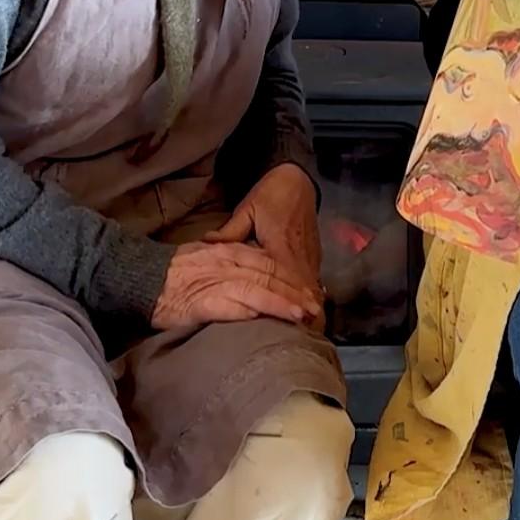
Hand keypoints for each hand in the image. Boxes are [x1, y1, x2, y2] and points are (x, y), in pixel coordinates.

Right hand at [152, 238, 322, 331]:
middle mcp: (228, 262)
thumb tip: (258, 280)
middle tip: (316, 307)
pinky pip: (234, 305)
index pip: (270, 262)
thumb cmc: (175, 273)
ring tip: (301, 315)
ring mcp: (216, 281)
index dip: (292, 278)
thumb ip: (233, 265)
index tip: (310, 291)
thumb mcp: (208, 257)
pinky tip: (270, 318)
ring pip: (258, 289)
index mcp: (230, 251)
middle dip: (295, 292)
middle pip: (270, 276)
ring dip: (282, 303)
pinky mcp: (204, 301)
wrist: (142, 277)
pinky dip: (254, 311)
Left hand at [207, 163, 324, 325]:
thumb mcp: (247, 210)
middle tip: (301, 340)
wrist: (297, 180)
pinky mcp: (314, 255)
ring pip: (312, 290)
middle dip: (304, 316)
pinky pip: (313, 281)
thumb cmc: (270, 195)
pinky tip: (310, 314)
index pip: (286, 283)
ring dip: (309, 310)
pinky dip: (311, 297)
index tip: (288, 326)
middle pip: (304, 293)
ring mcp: (309, 256)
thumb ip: (229, 233)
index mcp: (280, 247)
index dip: (287, 305)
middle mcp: (299, 256)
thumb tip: (206, 247)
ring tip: (307, 334)